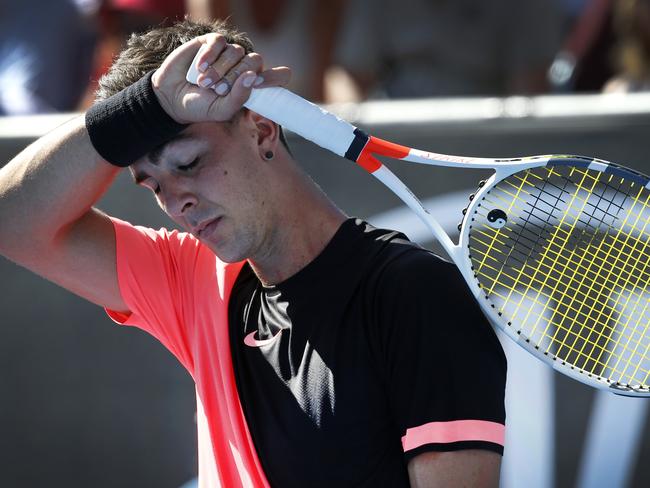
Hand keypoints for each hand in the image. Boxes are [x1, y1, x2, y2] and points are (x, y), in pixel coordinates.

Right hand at [151, 33, 290, 123]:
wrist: (172, 98)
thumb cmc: (201, 107)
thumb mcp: (222, 110)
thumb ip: (240, 98)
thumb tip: (253, 77)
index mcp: (253, 85)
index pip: (279, 76)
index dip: (275, 77)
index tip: (259, 84)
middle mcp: (244, 67)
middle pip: (255, 61)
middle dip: (235, 77)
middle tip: (218, 90)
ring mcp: (229, 54)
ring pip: (237, 52)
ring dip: (219, 70)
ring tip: (204, 83)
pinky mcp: (212, 43)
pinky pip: (220, 42)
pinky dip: (210, 55)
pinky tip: (200, 67)